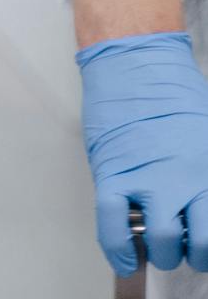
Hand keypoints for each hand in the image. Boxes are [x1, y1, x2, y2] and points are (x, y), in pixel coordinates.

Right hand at [79, 31, 207, 274]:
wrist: (132, 57)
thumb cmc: (168, 88)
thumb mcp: (206, 132)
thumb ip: (205, 173)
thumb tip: (201, 203)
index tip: (202, 245)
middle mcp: (186, 179)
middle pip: (199, 248)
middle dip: (190, 253)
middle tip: (182, 242)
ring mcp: (148, 178)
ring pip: (162, 245)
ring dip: (159, 251)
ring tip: (153, 238)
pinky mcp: (113, 173)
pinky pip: (114, 227)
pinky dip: (118, 249)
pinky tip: (124, 254)